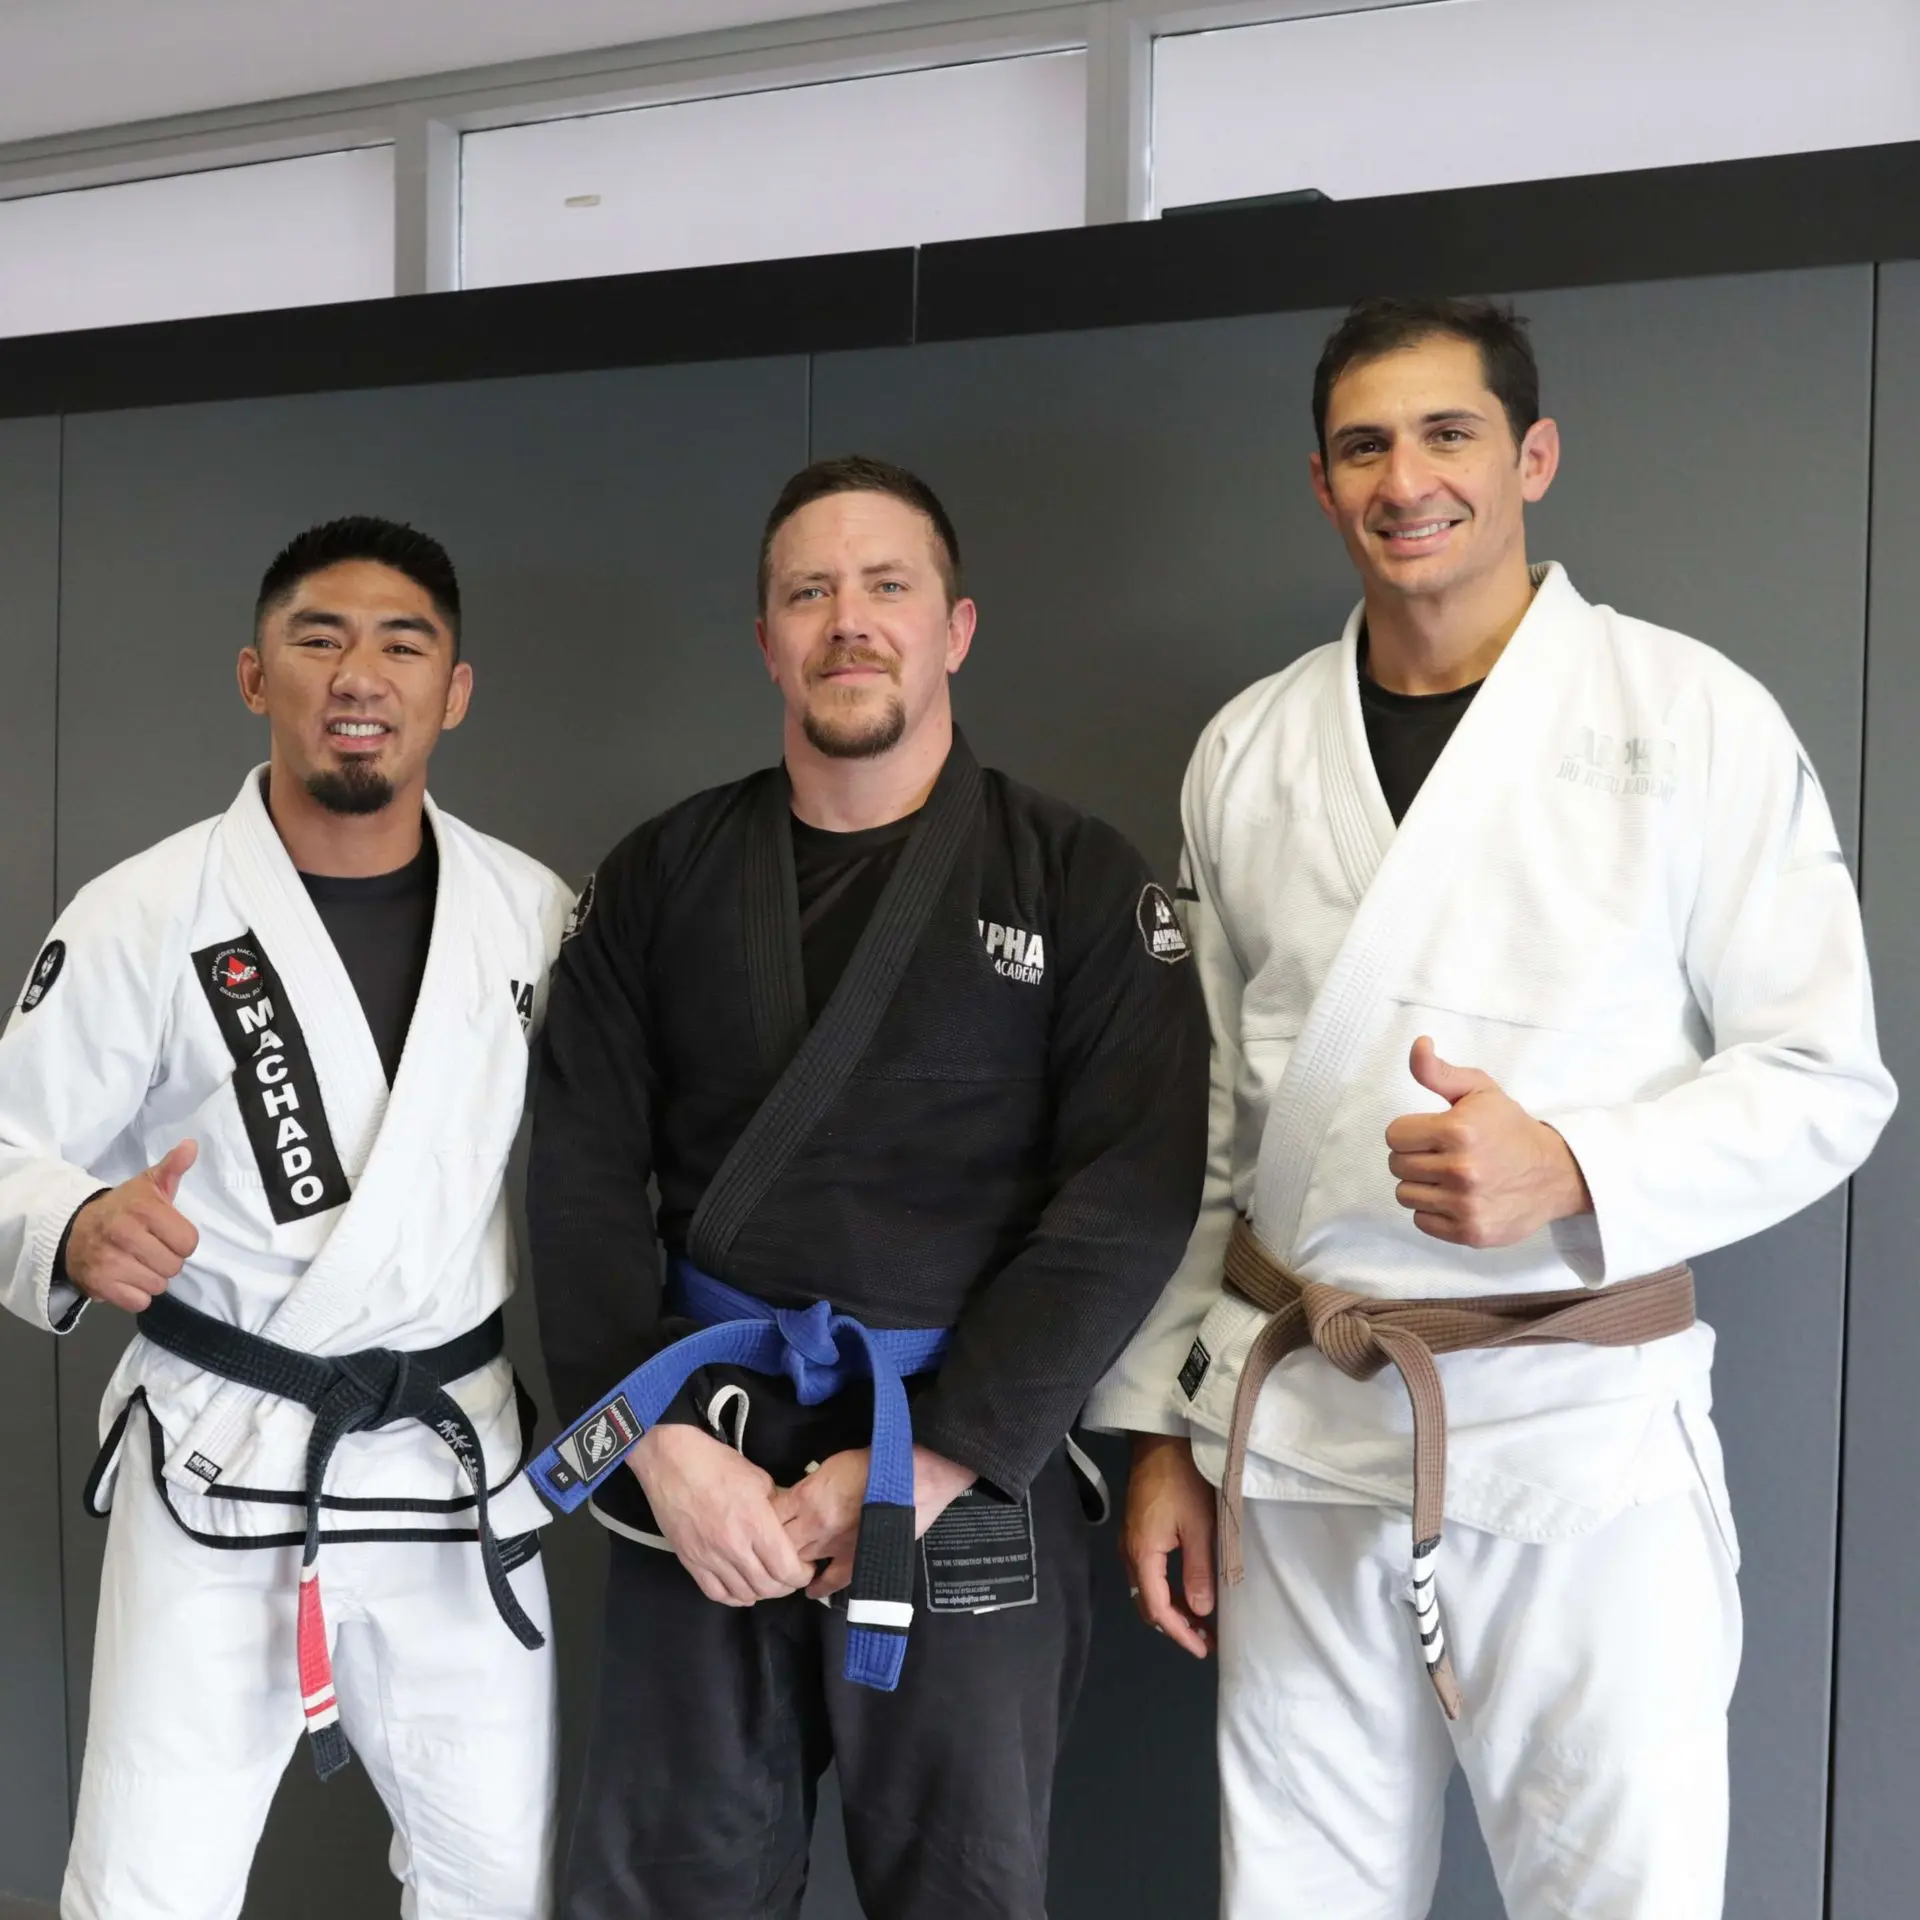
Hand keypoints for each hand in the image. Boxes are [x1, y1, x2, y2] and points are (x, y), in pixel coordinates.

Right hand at [64, 1140, 199, 1312]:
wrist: (72, 1229)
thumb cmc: (121, 1208)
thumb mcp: (146, 1185)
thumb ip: (172, 1168)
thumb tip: (192, 1145)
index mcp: (144, 1209)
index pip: (189, 1243)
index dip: (181, 1242)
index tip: (166, 1235)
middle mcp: (126, 1235)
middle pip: (174, 1266)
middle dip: (166, 1261)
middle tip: (149, 1250)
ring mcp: (111, 1262)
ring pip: (158, 1286)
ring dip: (152, 1278)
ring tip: (137, 1263)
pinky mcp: (99, 1285)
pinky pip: (139, 1302)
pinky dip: (136, 1295)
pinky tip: (126, 1279)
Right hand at [627, 1422, 813, 1605]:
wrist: (671, 1462)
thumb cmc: (716, 1464)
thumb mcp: (759, 1478)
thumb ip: (775, 1506)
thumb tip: (787, 1523)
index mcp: (756, 1524)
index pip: (786, 1569)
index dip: (801, 1575)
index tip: (806, 1569)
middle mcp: (734, 1547)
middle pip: (768, 1587)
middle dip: (786, 1586)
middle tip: (791, 1577)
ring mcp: (710, 1558)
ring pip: (743, 1594)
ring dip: (761, 1593)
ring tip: (768, 1582)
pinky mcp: (690, 1562)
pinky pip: (716, 1593)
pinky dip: (733, 1597)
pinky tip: (742, 1589)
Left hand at [771, 1444, 977, 1599]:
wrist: (914, 1474)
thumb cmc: (874, 1462)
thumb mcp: (830, 1465)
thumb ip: (807, 1487)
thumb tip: (792, 1502)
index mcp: (807, 1497)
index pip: (769, 1518)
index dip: (761, 1523)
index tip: (761, 1525)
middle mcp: (815, 1525)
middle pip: (779, 1544)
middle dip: (771, 1546)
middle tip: (767, 1549)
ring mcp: (835, 1546)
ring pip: (799, 1563)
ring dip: (790, 1565)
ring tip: (784, 1568)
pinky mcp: (857, 1559)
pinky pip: (831, 1580)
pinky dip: (818, 1587)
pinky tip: (811, 1590)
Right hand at [1121, 1432, 1215, 1658]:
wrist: (1159, 1440)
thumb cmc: (1182, 1480)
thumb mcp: (1198, 1525)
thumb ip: (1198, 1570)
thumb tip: (1199, 1612)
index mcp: (1142, 1554)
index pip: (1157, 1608)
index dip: (1179, 1633)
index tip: (1202, 1649)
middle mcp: (1130, 1552)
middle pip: (1146, 1603)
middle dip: (1174, 1626)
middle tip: (1204, 1639)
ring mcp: (1130, 1541)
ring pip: (1146, 1589)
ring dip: (1170, 1609)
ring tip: (1200, 1621)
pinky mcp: (1136, 1530)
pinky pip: (1147, 1573)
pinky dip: (1165, 1590)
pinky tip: (1186, 1590)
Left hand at [1386, 1036, 1591, 1247]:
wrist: (1555, 1173)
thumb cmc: (1509, 1127)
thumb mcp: (1478, 1090)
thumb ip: (1438, 1071)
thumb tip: (1418, 1044)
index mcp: (1458, 1131)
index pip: (1394, 1135)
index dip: (1410, 1131)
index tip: (1431, 1133)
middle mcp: (1461, 1170)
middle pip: (1397, 1165)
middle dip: (1414, 1156)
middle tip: (1442, 1154)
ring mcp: (1466, 1205)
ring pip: (1405, 1194)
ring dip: (1421, 1185)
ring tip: (1449, 1176)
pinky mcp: (1470, 1232)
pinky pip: (1421, 1222)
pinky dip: (1433, 1211)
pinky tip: (1456, 1198)